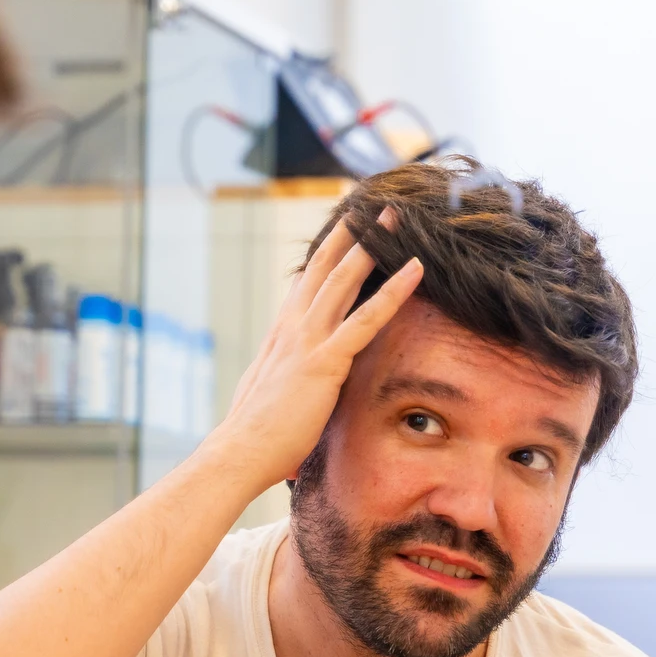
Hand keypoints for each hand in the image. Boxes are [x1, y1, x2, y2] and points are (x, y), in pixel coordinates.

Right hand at [206, 208, 421, 492]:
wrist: (239, 453)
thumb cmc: (255, 437)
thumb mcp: (269, 397)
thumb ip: (284, 381)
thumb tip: (289, 387)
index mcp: (281, 336)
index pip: (308, 285)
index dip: (327, 254)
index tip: (342, 229)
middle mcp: (292, 329)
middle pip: (324, 268)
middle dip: (349, 233)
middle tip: (370, 203)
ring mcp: (307, 341)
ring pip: (344, 280)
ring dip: (372, 245)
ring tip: (395, 216)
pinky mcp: (324, 361)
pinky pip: (367, 319)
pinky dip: (394, 291)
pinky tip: (416, 269)